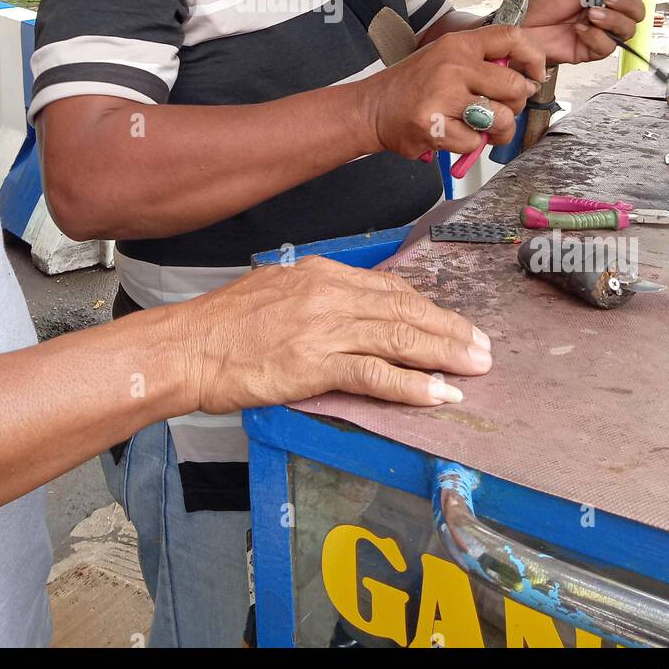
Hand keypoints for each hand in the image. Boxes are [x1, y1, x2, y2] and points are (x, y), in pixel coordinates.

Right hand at [179, 255, 491, 413]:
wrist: (187, 346)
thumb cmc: (223, 326)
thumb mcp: (275, 291)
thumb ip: (316, 298)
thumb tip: (348, 313)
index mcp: (321, 273)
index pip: (389, 288)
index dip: (427, 308)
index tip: (450, 323)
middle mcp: (329, 293)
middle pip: (404, 309)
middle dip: (449, 329)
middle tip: (481, 346)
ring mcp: (325, 327)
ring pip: (399, 337)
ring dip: (443, 355)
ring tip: (473, 369)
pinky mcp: (316, 362)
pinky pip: (375, 373)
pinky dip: (410, 385)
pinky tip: (436, 394)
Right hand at [358, 24, 546, 158]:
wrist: (372, 108)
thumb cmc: (413, 85)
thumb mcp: (445, 58)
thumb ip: (482, 63)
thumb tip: (525, 79)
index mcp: (458, 44)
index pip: (512, 37)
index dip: (533, 58)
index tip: (533, 76)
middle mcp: (452, 66)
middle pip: (514, 87)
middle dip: (516, 106)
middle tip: (502, 110)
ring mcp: (442, 96)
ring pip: (501, 118)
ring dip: (498, 131)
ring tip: (482, 128)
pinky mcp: (434, 126)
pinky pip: (474, 142)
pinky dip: (469, 146)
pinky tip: (454, 136)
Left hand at [522, 0, 644, 64]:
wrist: (523, 25)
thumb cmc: (542, 6)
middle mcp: (607, 14)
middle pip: (637, 13)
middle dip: (625, 5)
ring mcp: (601, 33)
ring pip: (627, 30)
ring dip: (612, 20)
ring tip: (591, 14)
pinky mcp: (591, 50)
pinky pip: (607, 47)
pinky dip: (595, 36)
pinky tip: (579, 30)